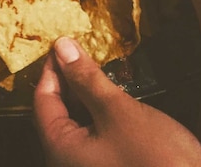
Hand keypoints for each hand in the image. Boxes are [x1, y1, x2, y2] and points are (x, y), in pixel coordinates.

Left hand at [34, 37, 200, 166]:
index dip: (51, 69)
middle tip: (79, 52)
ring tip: (97, 70)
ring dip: (84, 97)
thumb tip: (63, 49)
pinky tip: (114, 99)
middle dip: (67, 81)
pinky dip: (99, 116)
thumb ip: (87, 79)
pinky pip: (94, 137)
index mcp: (60, 151)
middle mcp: (68, 163)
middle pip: (56, 113)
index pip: (42, 101)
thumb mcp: (118, 111)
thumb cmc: (158, 158)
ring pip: (76, 125)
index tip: (63, 44)